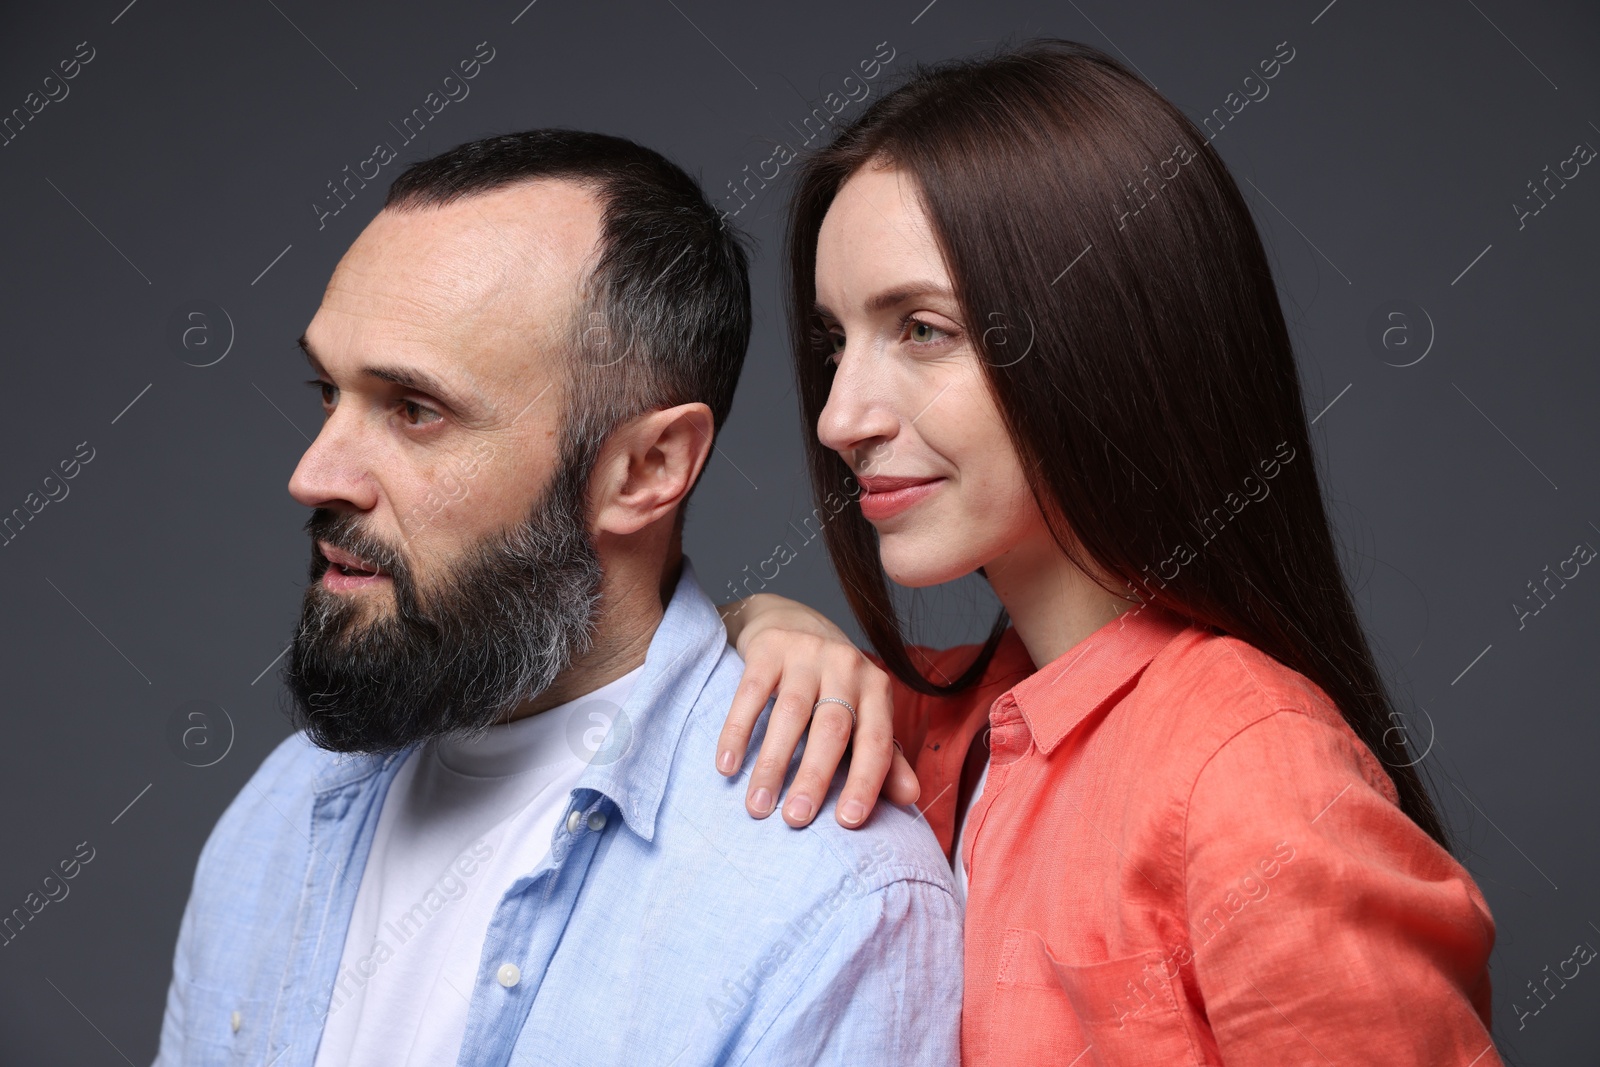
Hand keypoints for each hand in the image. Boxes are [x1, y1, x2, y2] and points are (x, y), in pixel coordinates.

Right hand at [716, 594, 919, 827]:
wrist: (794, 621)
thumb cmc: (833, 685)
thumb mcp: (864, 715)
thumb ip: (886, 758)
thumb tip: (911, 799)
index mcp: (875, 688)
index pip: (876, 741)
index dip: (866, 782)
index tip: (848, 822)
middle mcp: (846, 666)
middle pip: (832, 728)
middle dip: (814, 777)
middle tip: (796, 819)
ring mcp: (806, 653)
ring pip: (789, 713)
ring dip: (772, 764)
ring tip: (758, 806)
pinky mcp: (769, 648)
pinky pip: (750, 694)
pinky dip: (737, 731)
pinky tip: (728, 766)